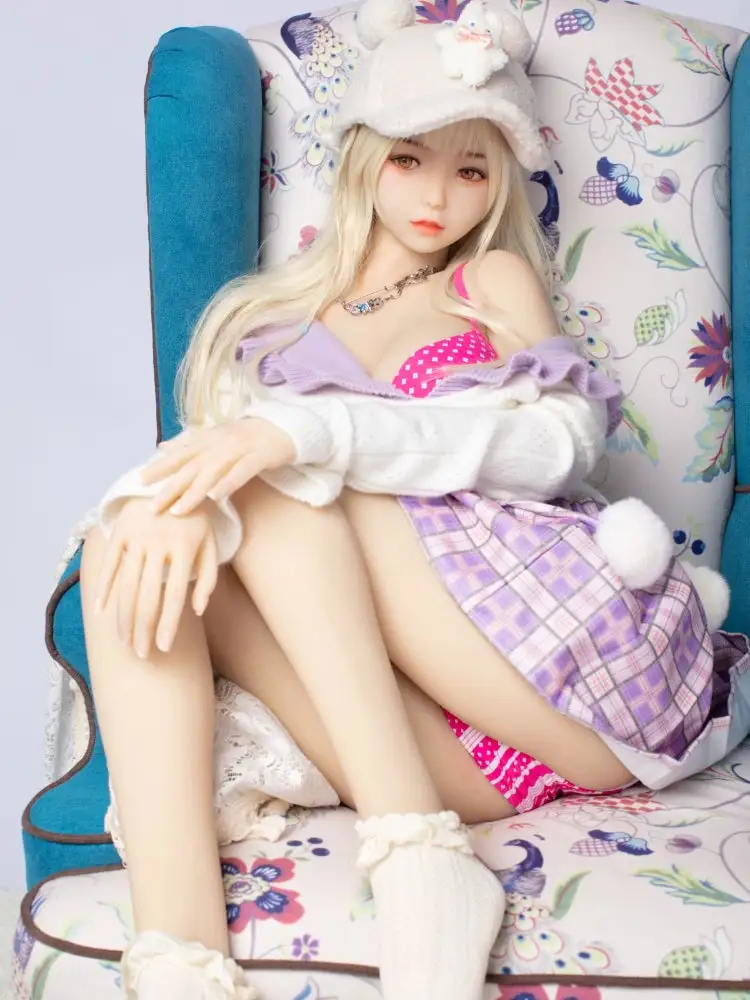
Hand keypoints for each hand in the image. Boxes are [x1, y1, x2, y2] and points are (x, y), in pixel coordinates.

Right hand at [94, 497, 217, 656]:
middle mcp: (159, 543)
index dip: (167, 625)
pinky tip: (101, 613)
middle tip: (142, 655)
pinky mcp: (120, 531)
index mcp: (185, 548)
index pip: (174, 596)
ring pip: (127, 586)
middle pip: (147, 597)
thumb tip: (196, 611)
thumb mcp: (211, 544)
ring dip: (124, 618)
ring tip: (126, 641)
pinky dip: (103, 589)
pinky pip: (110, 565)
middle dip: (143, 630)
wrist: (173, 481)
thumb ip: (208, 578)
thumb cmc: (196, 521)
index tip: (162, 648)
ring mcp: (137, 536)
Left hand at [141, 418, 294, 515]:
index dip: (160, 467)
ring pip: (213, 472)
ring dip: (194, 492)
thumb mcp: (216, 435)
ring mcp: (240, 448)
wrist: (285, 426)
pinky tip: (216, 497)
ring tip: (178, 511)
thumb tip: (162, 447)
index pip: (180, 454)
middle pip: (191, 467)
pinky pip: (242, 471)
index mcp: (209, 438)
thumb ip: (190, 442)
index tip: (140, 481)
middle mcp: (220, 442)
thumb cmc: (249, 435)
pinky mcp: (260, 456)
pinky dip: (228, 483)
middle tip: (152, 507)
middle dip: (170, 487)